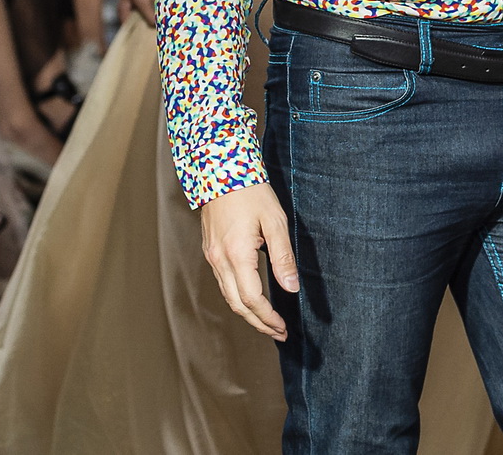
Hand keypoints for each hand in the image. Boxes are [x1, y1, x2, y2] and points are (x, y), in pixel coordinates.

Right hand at [199, 183, 298, 337]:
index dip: (268, 318)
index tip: (283, 328)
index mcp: (236, 254)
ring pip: (228, 296)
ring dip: (248, 313)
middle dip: (258, 323)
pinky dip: (238, 297)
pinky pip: (223, 283)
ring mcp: (212, 256)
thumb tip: (292, 288)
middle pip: (237, 305)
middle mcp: (219, 260)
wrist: (220, 168)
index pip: (252, 299)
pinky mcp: (210, 250)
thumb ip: (283, 256)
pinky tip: (251, 299)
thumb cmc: (251, 191)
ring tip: (268, 322)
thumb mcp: (275, 220)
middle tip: (279, 333)